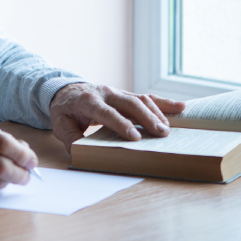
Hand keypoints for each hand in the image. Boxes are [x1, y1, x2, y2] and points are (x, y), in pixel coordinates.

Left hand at [49, 83, 185, 152]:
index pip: (106, 112)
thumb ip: (70, 137)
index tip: (134, 137)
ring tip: (168, 130)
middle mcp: (105, 93)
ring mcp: (117, 92)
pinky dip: (163, 102)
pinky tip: (181, 107)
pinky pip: (146, 97)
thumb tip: (79, 150)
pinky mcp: (125, 94)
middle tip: (161, 134)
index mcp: (88, 100)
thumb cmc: (64, 110)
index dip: (120, 124)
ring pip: (140, 99)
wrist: (66, 90)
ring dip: (156, 113)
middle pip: (129, 103)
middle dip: (146, 118)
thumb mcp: (60, 124)